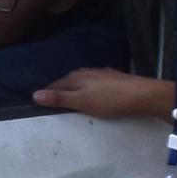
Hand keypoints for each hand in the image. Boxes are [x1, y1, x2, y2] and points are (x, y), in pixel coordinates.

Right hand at [31, 69, 175, 120]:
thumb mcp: (81, 102)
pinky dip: (89, 89)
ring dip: (75, 90)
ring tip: (74, 101)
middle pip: (67, 82)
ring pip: (81, 81)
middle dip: (61, 91)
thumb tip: (34, 94)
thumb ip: (59, 98)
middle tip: (56, 105)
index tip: (41, 105)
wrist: (141, 94)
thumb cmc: (109, 100)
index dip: (47, 95)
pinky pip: (94, 83)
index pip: (54, 85)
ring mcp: (100, 73)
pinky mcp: (113, 78)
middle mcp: (85, 72)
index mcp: (75, 77)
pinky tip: (95, 95)